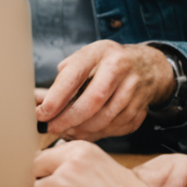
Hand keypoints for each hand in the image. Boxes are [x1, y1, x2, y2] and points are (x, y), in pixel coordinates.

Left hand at [37, 41, 175, 141]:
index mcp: (101, 52)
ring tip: (67, 130)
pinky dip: (98, 133)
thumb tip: (37, 100)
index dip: (56, 98)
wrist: (149, 66)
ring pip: (106, 118)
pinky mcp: (141, 108)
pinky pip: (116, 127)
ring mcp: (134, 89)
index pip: (75, 76)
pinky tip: (86, 131)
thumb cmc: (108, 63)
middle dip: (69, 119)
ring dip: (83, 130)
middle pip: (93, 100)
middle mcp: (121, 68)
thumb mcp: (86, 58)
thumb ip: (64, 78)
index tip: (42, 113)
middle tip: (53, 127)